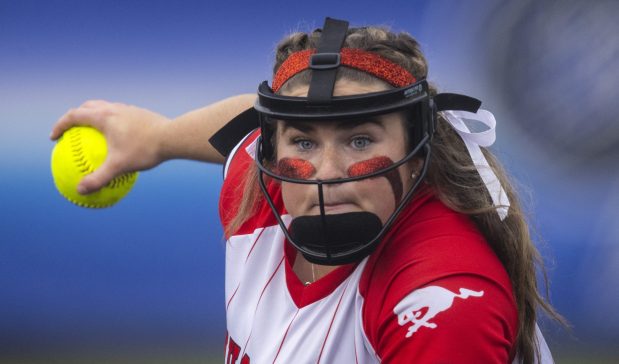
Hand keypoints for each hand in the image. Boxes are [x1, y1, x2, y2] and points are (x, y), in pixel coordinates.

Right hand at [50, 100, 169, 193]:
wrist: (173, 137)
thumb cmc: (145, 149)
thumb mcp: (119, 166)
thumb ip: (98, 178)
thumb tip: (80, 190)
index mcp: (104, 116)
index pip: (74, 116)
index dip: (60, 125)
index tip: (54, 138)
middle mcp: (115, 108)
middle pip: (88, 107)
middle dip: (75, 117)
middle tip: (71, 132)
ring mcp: (128, 109)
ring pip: (106, 109)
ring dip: (95, 118)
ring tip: (94, 135)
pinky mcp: (140, 114)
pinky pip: (120, 117)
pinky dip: (112, 124)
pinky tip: (119, 141)